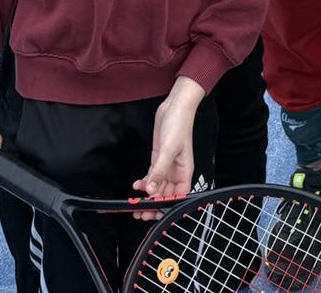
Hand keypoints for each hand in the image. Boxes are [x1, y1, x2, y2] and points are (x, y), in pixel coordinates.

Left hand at [133, 76, 204, 206]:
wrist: (175, 106)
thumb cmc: (179, 125)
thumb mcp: (168, 149)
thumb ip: (159, 171)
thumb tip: (151, 190)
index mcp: (185, 171)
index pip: (178, 195)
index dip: (167, 206)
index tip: (155, 213)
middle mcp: (176, 171)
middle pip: (166, 194)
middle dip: (154, 205)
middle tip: (141, 214)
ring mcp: (167, 165)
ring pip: (157, 187)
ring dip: (147, 196)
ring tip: (135, 205)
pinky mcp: (158, 158)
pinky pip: (151, 175)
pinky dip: (144, 182)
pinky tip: (136, 185)